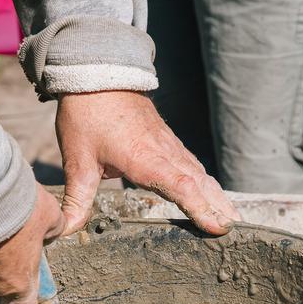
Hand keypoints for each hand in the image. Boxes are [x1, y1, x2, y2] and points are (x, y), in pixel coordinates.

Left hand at [56, 91, 241, 235]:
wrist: (96, 73)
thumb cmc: (87, 115)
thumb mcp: (77, 160)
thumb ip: (77, 199)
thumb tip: (66, 230)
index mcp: (145, 159)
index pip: (181, 187)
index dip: (200, 208)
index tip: (217, 227)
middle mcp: (164, 152)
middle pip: (200, 183)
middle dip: (219, 207)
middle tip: (236, 230)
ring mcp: (169, 145)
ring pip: (200, 173)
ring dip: (217, 196)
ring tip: (232, 218)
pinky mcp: (167, 140)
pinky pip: (193, 164)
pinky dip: (206, 182)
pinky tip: (212, 193)